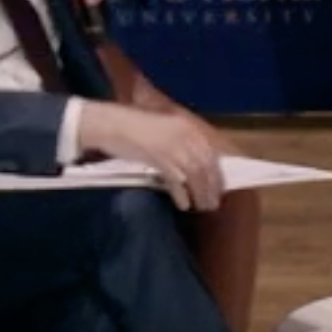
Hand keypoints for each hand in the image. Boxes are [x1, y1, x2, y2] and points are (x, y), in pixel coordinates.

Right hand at [77, 102, 227, 210]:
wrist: (111, 124)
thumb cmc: (135, 128)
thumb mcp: (165, 132)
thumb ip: (182, 144)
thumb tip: (197, 166)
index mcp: (189, 128)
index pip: (211, 154)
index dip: (217, 173)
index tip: (220, 188)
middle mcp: (186, 135)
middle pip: (206, 166)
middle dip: (212, 187)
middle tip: (213, 203)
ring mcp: (174, 146)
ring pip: (195, 175)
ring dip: (201, 193)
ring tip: (202, 207)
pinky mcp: (160, 157)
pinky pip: (176, 180)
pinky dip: (181, 194)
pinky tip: (183, 204)